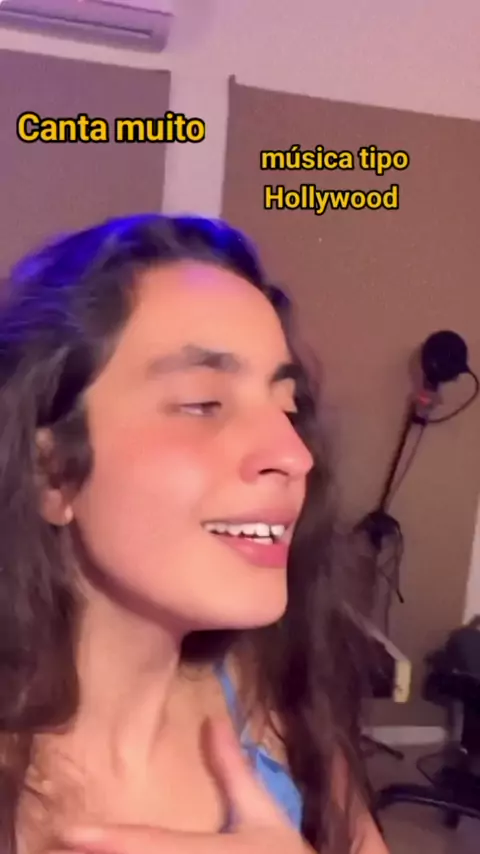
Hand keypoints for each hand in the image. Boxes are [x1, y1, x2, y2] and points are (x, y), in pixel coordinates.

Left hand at [50, 716, 310, 853]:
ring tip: (79, 849)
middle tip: (60, 842)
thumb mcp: (266, 817)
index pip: (156, 846)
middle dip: (104, 852)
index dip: (112, 841)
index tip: (72, 832)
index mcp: (216, 853)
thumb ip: (235, 771)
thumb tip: (213, 720)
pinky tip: (118, 851)